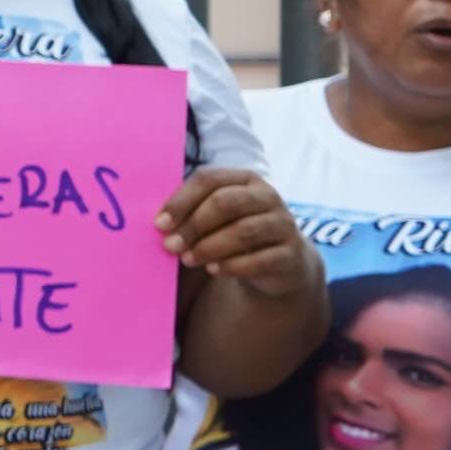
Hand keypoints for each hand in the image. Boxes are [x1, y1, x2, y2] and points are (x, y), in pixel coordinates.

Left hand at [156, 167, 312, 291]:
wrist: (280, 263)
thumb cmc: (235, 233)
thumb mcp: (215, 219)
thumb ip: (191, 215)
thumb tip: (159, 224)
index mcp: (244, 179)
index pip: (209, 180)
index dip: (181, 201)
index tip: (159, 224)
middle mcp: (267, 196)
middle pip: (225, 202)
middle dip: (193, 225)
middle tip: (170, 245)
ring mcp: (283, 224)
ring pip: (243, 231)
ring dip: (209, 247)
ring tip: (188, 259)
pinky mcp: (291, 254)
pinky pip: (260, 259)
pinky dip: (232, 265)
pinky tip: (214, 270)